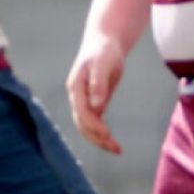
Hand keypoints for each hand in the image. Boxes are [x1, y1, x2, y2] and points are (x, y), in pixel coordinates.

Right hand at [66, 36, 124, 153]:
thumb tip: (96, 106)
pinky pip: (95, 123)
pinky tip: (113, 143)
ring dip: (100, 140)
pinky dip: (103, 134)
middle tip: (115, 148)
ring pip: (87, 127)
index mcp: (75, 87)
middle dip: (97, 137)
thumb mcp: (103, 63)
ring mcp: (84, 102)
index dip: (93, 124)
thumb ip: (98, 83)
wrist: (104, 42)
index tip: (106, 134)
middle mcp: (77, 97)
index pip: (81, 111)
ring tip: (117, 150)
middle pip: (82, 123)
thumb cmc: (103, 50)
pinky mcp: (93, 104)